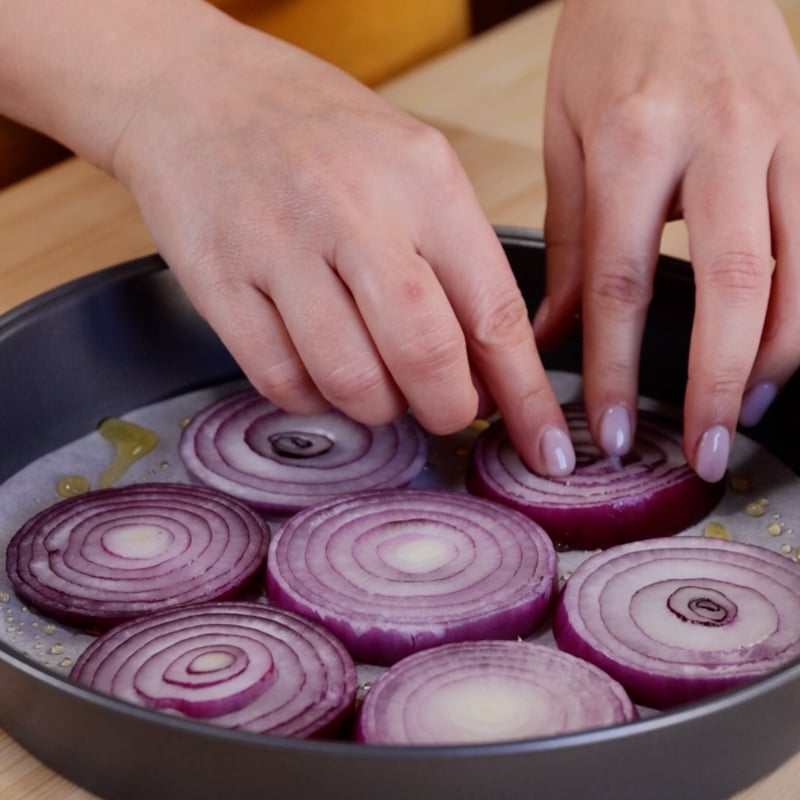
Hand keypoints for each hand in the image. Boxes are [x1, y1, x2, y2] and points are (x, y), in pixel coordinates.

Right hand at [106, 4, 575, 474]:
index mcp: (422, 179)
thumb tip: (487, 370)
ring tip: (374, 379)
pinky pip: (282, 381)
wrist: (192, 90)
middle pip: (425, 357)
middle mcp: (354, 211)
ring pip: (351, 382)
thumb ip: (453, 262)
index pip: (494, 312)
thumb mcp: (408, 166)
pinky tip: (317, 369)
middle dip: (446, 409)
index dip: (526, 396)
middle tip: (444, 410)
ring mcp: (279, 246)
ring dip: (376, 407)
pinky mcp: (218, 282)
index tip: (545, 448)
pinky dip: (312, 397)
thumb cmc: (313, 132)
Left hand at [538, 0, 799, 481]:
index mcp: (633, 142)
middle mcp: (717, 140)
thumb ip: (568, 243)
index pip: (623, 283)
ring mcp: (780, 136)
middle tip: (701, 451)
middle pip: (730, 288)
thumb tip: (552, 333)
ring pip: (798, 271)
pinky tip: (777, 349)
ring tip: (739, 412)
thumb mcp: (564, 136)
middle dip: (713, 384)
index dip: (615, 370)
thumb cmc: (608, 42)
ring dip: (773, 358)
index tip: (609, 430)